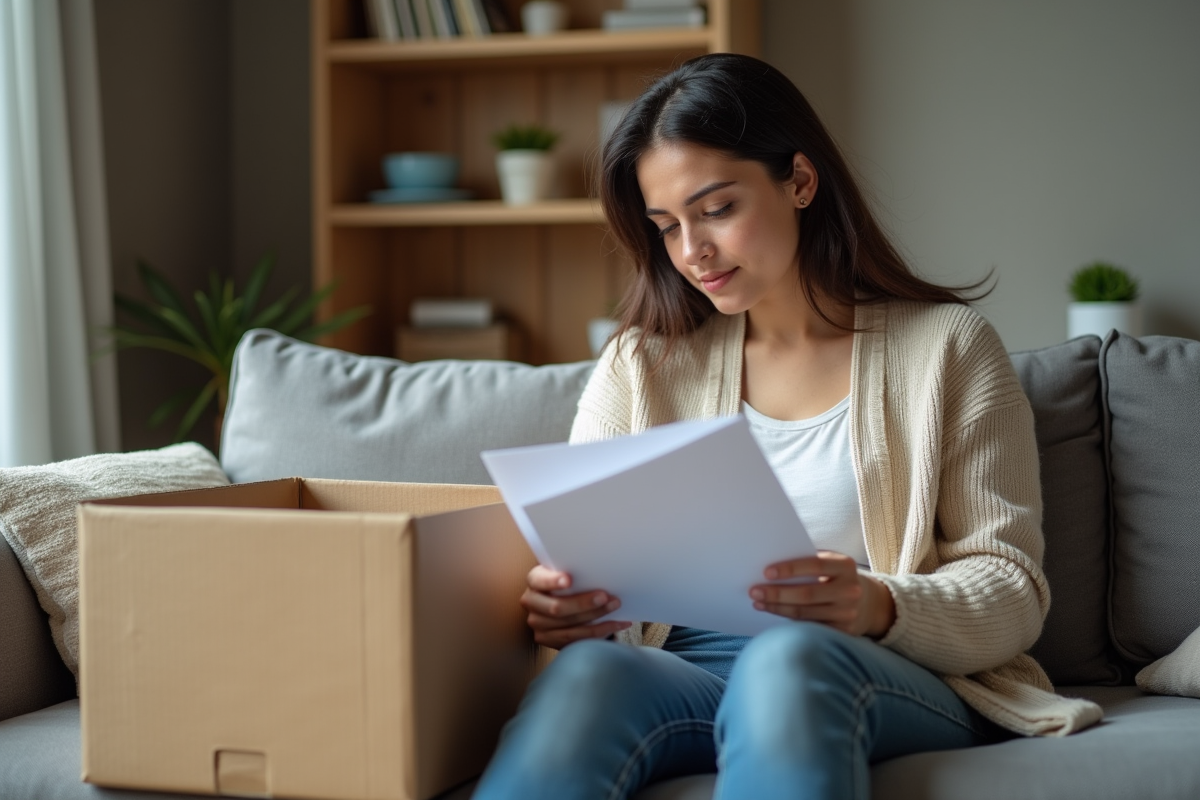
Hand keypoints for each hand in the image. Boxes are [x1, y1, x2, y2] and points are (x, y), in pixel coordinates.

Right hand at [520, 565, 631, 649]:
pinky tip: (616, 624)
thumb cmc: (567, 580)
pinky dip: (600, 632)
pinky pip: (576, 641)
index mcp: (534, 582)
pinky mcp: (550, 641)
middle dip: (584, 604)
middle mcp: (532, 604)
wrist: (560, 599)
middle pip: (557, 609)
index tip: (569, 580)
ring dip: (597, 620)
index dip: (553, 581)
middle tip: (605, 597)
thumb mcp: (564, 570)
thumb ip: (574, 571)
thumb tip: (599, 569)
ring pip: (569, 628)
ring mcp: (539, 626)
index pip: (539, 580)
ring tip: (615, 608)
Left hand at [749, 551, 896, 637]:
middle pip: (807, 594)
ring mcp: (848, 613)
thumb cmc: (839, 577)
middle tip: (754, 591)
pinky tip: (774, 614)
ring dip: (778, 608)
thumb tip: (772, 568)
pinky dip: (789, 620)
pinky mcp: (843, 631)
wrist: (870, 602)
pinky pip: (810, 626)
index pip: (815, 565)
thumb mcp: (833, 563)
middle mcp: (850, 590)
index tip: (766, 572)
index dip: (790, 569)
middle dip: (777, 593)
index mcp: (845, 566)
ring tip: (758, 603)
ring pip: (805, 613)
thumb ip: (810, 561)